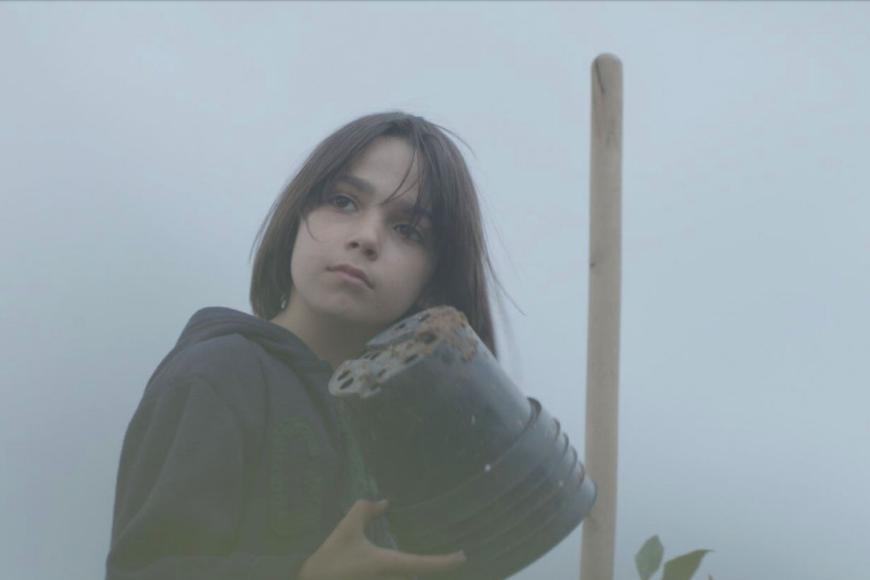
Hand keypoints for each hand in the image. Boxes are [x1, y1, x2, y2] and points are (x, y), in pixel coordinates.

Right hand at [297, 499, 466, 579]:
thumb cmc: (330, 561)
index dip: (446, 562)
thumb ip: (364, 511)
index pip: (424, 564)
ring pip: (406, 579)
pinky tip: (404, 565)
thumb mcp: (346, 530)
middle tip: (450, 556)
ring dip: (414, 570)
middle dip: (432, 568)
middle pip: (418, 575)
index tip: (463, 556)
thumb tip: (384, 502)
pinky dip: (403, 573)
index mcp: (388, 565)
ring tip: (429, 560)